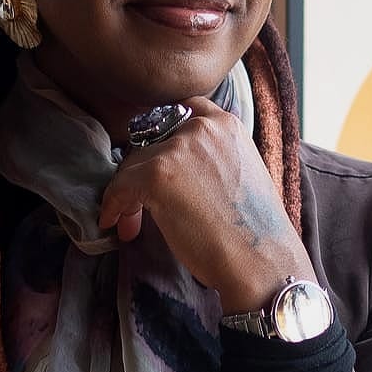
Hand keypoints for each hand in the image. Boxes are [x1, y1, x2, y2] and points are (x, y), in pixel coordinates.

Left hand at [97, 95, 313, 311]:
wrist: (258, 260)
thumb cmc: (252, 231)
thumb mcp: (242, 173)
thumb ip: (212, 159)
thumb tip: (175, 171)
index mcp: (227, 124)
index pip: (181, 111)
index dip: (162, 137)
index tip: (153, 160)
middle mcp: (202, 128)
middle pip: (151, 142)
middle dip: (142, 174)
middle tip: (140, 207)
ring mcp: (179, 149)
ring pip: (133, 165)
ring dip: (128, 194)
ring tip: (130, 223)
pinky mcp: (158, 174)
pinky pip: (120, 186)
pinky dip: (113, 205)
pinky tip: (114, 223)